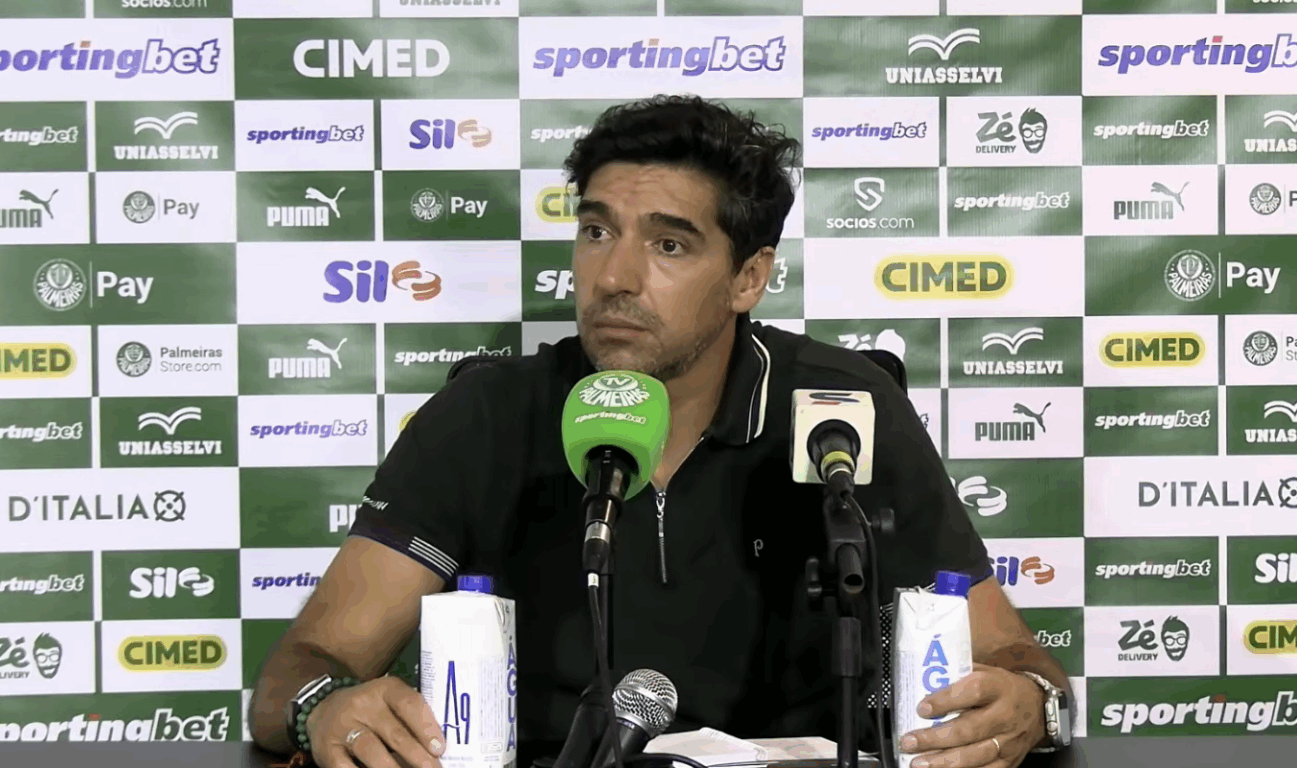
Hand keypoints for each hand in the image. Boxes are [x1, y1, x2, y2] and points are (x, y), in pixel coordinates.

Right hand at [306, 676, 445, 767]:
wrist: (322, 708)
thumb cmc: (368, 709)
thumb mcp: (388, 702)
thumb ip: (409, 719)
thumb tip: (434, 749)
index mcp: (384, 690)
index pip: (410, 704)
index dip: (427, 727)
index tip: (439, 749)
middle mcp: (363, 705)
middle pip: (395, 732)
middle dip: (418, 756)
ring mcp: (343, 727)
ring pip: (372, 750)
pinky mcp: (328, 749)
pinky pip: (346, 767)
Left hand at [899, 663, 1045, 767]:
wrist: (1038, 708)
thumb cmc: (1001, 688)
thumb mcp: (985, 671)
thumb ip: (958, 674)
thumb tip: (924, 677)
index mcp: (997, 687)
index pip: (972, 692)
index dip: (945, 701)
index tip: (922, 708)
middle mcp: (1004, 715)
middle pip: (968, 729)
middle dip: (934, 738)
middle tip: (909, 742)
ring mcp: (1008, 741)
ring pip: (975, 756)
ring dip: (943, 762)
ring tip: (919, 763)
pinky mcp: (1009, 761)